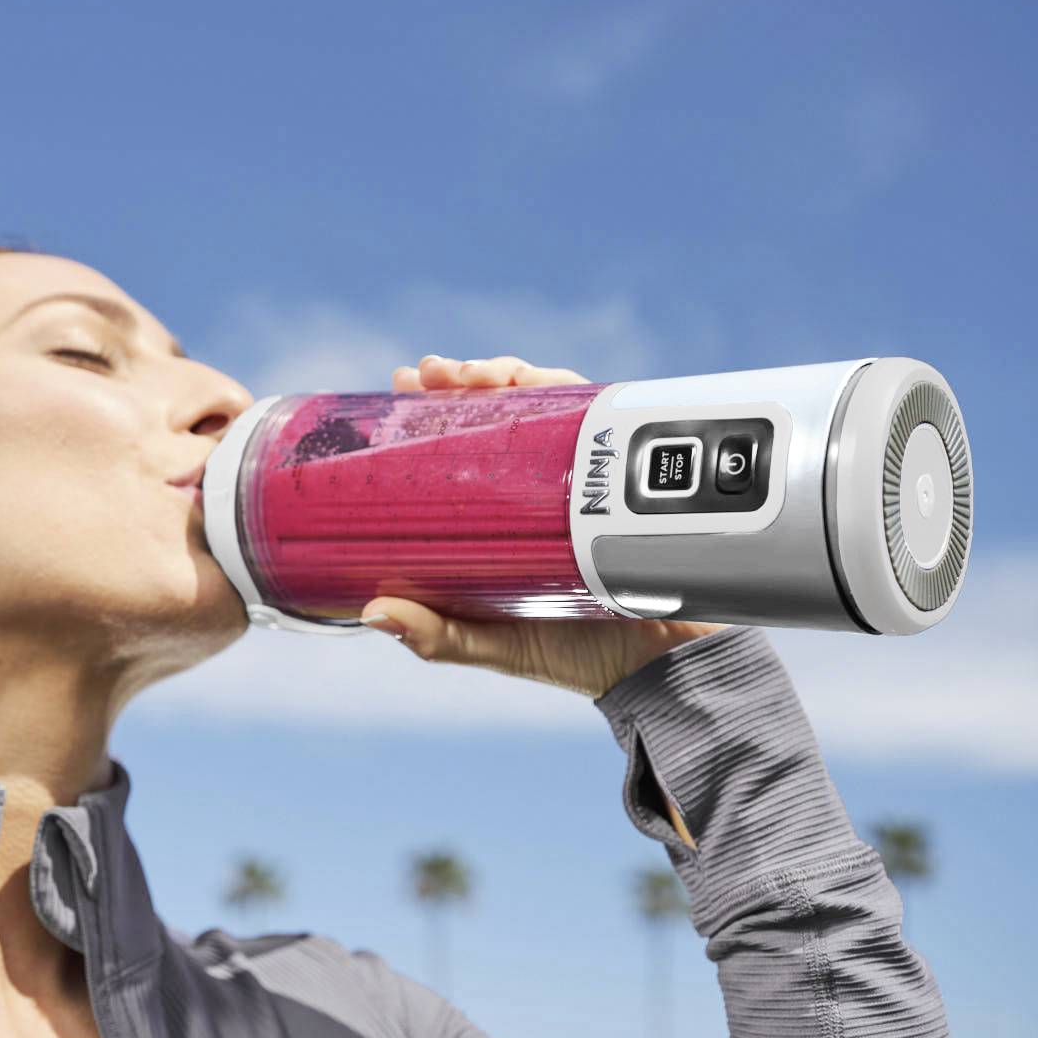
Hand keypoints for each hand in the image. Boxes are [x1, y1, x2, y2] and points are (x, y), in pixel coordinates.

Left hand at [358, 354, 728, 699]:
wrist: (663, 664)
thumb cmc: (575, 656)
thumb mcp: (492, 644)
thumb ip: (437, 635)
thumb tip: (374, 613)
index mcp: (496, 520)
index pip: (456, 447)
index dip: (427, 410)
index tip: (403, 383)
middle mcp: (535, 488)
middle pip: (495, 411)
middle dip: (462, 378)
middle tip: (434, 373)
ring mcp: (577, 474)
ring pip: (540, 401)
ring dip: (504, 374)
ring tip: (476, 375)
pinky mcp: (616, 469)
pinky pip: (591, 413)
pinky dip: (562, 387)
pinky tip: (535, 381)